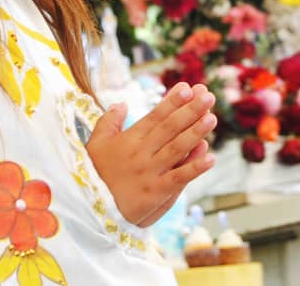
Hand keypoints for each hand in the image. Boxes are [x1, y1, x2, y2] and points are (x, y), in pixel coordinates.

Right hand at [85, 82, 217, 226]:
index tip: (187, 88)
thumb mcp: (95, 145)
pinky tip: (210, 157)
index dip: (172, 101)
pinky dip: (194, 168)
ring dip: (196, 133)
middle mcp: (142, 153)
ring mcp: (149, 173)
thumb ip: (108, 122)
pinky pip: (178, 178)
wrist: (87, 210)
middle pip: (170, 128)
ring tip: (212, 118)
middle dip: (190, 110)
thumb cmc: (94, 174)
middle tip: (209, 96)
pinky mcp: (155, 193)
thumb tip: (121, 104)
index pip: (155, 116)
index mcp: (129, 140)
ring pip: (177, 149)